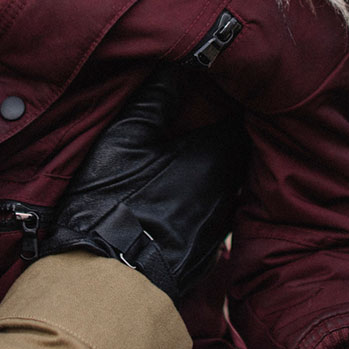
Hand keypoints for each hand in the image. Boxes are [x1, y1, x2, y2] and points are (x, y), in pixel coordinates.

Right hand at [39, 64, 247, 299]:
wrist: (108, 280)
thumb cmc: (112, 204)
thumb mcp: (124, 139)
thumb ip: (155, 100)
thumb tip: (175, 67)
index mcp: (214, 158)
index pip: (240, 117)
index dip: (229, 98)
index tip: (217, 85)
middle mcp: (227, 190)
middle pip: (238, 150)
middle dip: (224, 130)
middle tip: (204, 113)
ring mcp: (218, 224)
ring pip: (228, 181)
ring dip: (214, 164)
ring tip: (189, 149)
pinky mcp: (205, 250)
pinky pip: (215, 210)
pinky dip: (204, 194)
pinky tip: (181, 191)